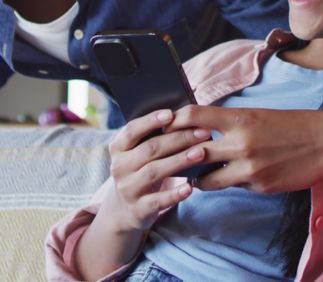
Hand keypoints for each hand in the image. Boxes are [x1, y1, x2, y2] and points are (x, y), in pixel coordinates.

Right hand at [102, 109, 211, 232]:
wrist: (124, 208)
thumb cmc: (140, 170)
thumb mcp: (137, 153)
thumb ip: (153, 136)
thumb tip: (183, 114)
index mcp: (119, 148)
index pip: (132, 130)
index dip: (150, 121)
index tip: (171, 114)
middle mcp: (120, 167)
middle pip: (150, 149)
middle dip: (178, 139)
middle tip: (203, 132)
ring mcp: (128, 189)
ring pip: (154, 172)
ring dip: (179, 161)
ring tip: (201, 153)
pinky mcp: (139, 209)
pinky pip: (158, 201)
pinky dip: (174, 194)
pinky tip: (190, 187)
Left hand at [169, 105, 322, 192]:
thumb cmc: (293, 124)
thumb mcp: (258, 115)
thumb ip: (229, 121)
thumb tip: (199, 127)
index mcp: (240, 118)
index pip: (193, 116)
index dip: (173, 121)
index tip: (163, 126)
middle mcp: (241, 143)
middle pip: (191, 151)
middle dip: (176, 156)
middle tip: (165, 158)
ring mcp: (249, 168)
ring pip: (205, 179)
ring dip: (197, 177)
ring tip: (192, 174)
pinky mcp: (259, 186)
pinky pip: (231, 187)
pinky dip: (226, 182)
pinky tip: (226, 178)